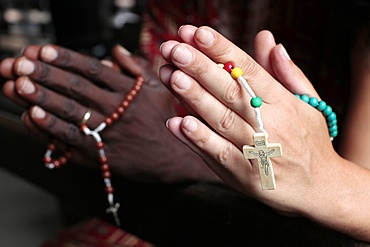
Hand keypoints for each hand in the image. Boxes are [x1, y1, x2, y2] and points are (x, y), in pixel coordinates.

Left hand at [1, 44, 218, 182]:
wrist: (175, 159)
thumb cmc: (166, 122)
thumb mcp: (160, 90)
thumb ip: (138, 68)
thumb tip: (116, 50)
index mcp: (130, 91)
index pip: (92, 69)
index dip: (66, 58)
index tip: (42, 51)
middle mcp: (117, 109)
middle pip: (76, 87)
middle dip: (45, 74)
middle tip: (20, 63)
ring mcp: (108, 132)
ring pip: (70, 112)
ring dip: (42, 97)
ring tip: (18, 85)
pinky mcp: (102, 154)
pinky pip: (72, 140)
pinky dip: (51, 128)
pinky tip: (33, 116)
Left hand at [159, 25, 346, 216]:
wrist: (321, 189)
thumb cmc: (311, 141)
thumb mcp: (307, 103)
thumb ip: (286, 72)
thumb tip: (268, 40)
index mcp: (284, 103)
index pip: (249, 71)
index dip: (223, 51)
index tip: (199, 33)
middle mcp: (270, 125)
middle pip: (231, 92)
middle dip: (201, 68)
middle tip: (175, 49)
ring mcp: (255, 151)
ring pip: (220, 120)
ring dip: (194, 98)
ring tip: (172, 76)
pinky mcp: (243, 175)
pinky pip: (218, 154)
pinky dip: (198, 139)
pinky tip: (178, 123)